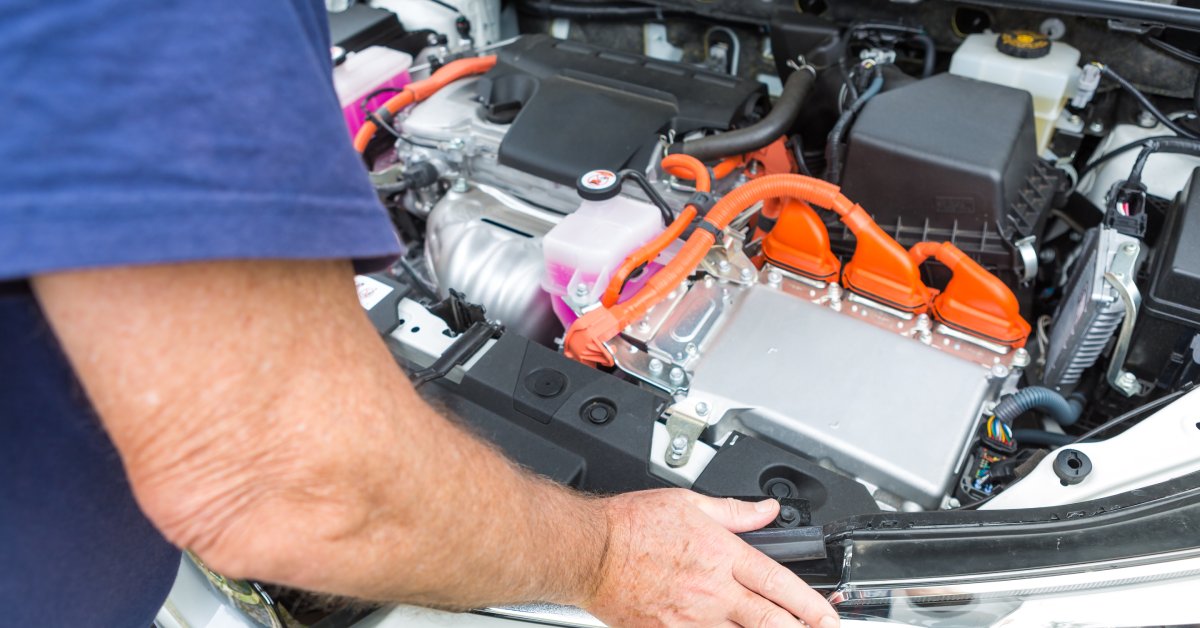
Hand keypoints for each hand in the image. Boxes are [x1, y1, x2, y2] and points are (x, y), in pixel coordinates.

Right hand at [584, 489, 838, 627]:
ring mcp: (691, 620)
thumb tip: (766, 509)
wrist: (589, 551)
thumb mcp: (690, 503)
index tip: (827, 616)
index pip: (780, 584)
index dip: (811, 605)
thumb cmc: (630, 525)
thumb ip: (735, 511)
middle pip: (771, 623)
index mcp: (722, 556)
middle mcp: (712, 592)